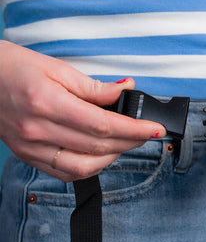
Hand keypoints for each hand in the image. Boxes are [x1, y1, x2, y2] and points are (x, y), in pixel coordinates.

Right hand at [0, 41, 165, 181]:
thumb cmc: (13, 68)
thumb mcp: (57, 68)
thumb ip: (94, 87)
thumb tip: (126, 91)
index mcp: (46, 103)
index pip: (103, 124)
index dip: (135, 128)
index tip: (156, 128)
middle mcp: (38, 130)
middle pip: (99, 146)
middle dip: (131, 141)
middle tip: (147, 133)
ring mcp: (31, 148)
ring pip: (85, 166)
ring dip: (113, 157)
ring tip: (126, 142)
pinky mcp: (29, 156)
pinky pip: (66, 173)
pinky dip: (91, 168)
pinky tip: (101, 155)